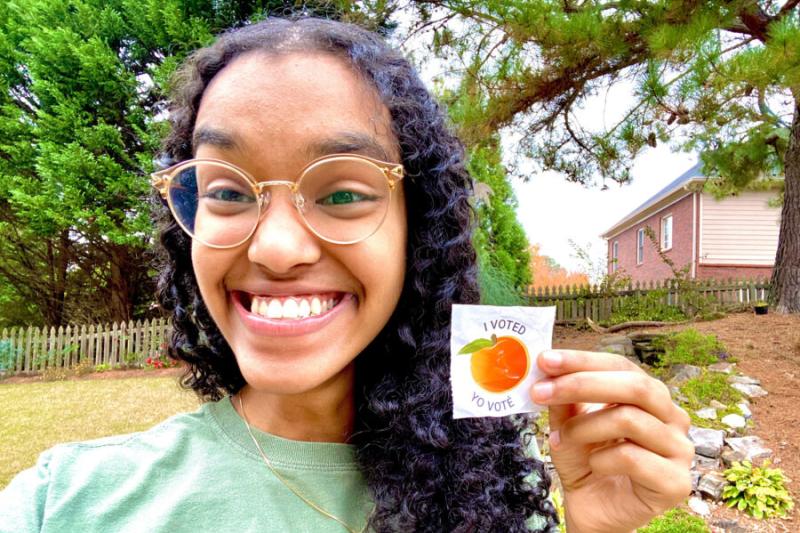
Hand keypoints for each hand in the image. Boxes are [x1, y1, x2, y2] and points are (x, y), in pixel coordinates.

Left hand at [531, 350, 693, 532]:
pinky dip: (601, 459)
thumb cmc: (585, 462)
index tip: (546, 360)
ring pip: (630, 419)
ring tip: (563, 439)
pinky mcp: (676, 482)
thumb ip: (564, 397)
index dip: (583, 360)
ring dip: (584, 427)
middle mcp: (672, 417)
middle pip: (635, 386)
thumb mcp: (568, 424)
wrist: (593, 511)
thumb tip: (549, 367)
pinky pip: (632, 458)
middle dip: (581, 384)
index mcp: (649, 396)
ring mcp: (679, 449)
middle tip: (541, 391)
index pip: (621, 365)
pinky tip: (593, 466)